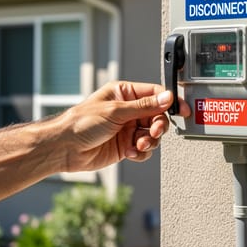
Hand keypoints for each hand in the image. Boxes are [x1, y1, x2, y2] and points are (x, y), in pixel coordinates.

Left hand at [56, 81, 190, 171]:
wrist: (65, 148)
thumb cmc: (81, 123)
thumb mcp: (115, 111)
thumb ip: (144, 106)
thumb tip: (166, 98)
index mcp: (124, 94)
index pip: (154, 94)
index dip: (169, 101)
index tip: (181, 110)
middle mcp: (128, 110)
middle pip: (157, 116)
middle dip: (158, 126)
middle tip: (154, 132)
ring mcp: (127, 129)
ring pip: (152, 135)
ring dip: (149, 141)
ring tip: (138, 144)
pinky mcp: (125, 146)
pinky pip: (144, 149)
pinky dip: (141, 152)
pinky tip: (130, 152)